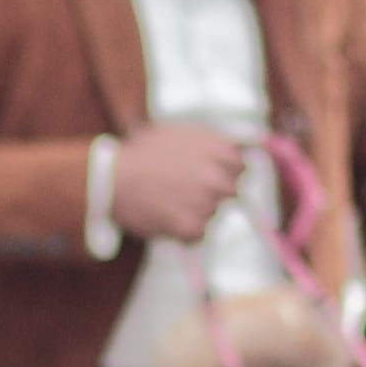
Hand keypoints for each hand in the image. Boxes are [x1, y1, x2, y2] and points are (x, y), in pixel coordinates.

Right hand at [110, 123, 246, 243]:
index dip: (223, 170)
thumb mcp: (178, 132)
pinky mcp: (192, 228)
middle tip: (181, 188)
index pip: (242, 166)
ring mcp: (207, 204)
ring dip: (194, 209)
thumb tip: (256, 144)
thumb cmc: (140, 152)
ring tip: (164, 198)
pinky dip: (182, 229)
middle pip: (231, 192)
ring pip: (212, 213)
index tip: (204, 172)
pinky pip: (198, 234)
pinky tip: (162, 214)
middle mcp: (219, 177)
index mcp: (220, 150)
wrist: (110, 178)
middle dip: (211, 191)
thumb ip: (215, 140)